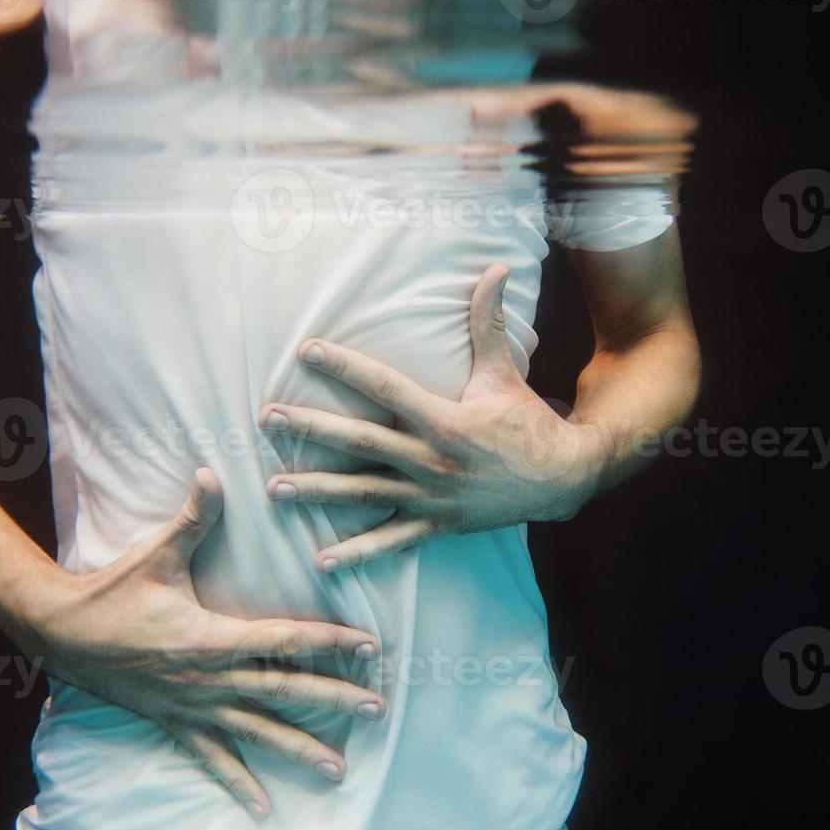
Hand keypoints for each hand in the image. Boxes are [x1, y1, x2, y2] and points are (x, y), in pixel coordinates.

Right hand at [28, 469, 385, 818]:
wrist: (61, 633)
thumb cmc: (112, 592)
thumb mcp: (157, 555)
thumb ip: (194, 518)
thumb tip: (213, 473)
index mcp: (211, 637)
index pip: (284, 639)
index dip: (329, 641)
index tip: (368, 646)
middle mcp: (209, 679)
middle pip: (283, 691)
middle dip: (333, 699)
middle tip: (376, 709)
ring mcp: (194, 707)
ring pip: (257, 732)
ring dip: (299, 749)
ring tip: (339, 770)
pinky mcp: (176, 723)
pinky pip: (213, 758)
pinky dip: (239, 783)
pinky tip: (264, 808)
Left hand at [259, 265, 602, 572]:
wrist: (562, 480)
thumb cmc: (528, 422)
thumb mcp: (505, 373)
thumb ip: (489, 323)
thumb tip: (496, 268)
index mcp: (445, 420)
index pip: (385, 387)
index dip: (345, 367)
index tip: (307, 350)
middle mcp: (432, 461)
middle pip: (361, 443)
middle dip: (312, 430)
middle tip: (268, 420)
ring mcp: (431, 496)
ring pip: (365, 494)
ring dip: (318, 492)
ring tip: (274, 489)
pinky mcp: (436, 523)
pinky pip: (392, 541)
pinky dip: (359, 554)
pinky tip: (322, 561)